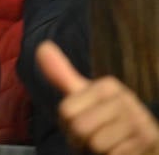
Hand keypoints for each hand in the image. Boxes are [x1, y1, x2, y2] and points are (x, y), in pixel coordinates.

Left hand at [38, 40, 158, 154]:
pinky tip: (121, 152)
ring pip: (97, 143)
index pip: (66, 111)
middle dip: (82, 140)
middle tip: (96, 138)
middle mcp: (126, 99)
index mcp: (108, 86)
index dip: (69, 126)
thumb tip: (42, 46)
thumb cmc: (109, 124)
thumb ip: (62, 76)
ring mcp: (140, 121)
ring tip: (110, 145)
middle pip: (79, 127)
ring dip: (98, 151)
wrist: (146, 147)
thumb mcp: (85, 98)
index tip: (86, 124)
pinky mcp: (149, 142)